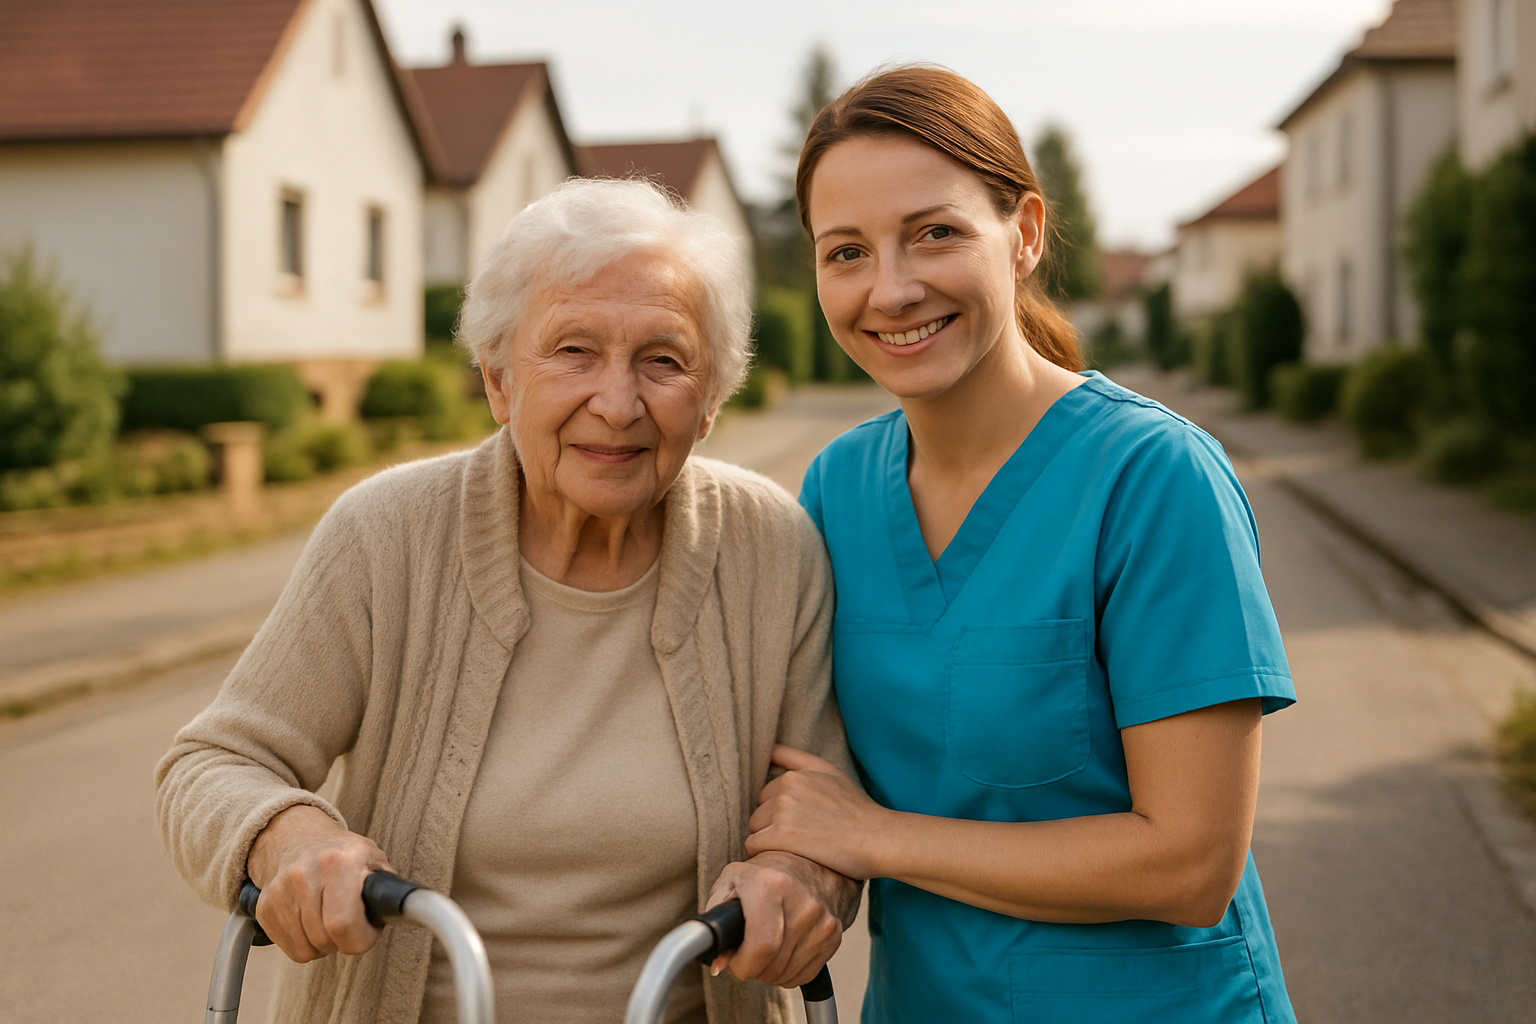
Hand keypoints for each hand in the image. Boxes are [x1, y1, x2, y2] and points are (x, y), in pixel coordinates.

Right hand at [245, 804, 392, 962]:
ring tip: (328, 918)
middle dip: (342, 940)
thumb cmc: (342, 854)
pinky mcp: (265, 906)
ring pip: (306, 948)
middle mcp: (306, 872)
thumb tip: (405, 909)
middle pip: (325, 939)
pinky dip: (304, 943)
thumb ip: (387, 888)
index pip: (342, 923)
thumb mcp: (373, 860)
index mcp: (340, 861)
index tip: (365, 932)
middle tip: (348, 923)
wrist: (297, 837)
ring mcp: (281, 890)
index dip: (359, 938)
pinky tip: (310, 921)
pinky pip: (289, 949)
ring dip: (322, 943)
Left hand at [703, 851, 856, 987]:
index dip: (741, 964)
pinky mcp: (833, 934)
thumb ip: (715, 918)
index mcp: (772, 885)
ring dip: (769, 971)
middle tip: (746, 952)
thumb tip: (717, 961)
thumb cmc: (765, 872)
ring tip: (763, 947)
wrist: (809, 860)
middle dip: (752, 968)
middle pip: (771, 965)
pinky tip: (781, 950)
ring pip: (787, 974)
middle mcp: (803, 902)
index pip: (760, 947)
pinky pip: (805, 973)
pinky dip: (788, 971)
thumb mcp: (731, 880)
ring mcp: (822, 920)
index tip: (734, 961)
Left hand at [746, 744, 891, 880]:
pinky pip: (753, 845)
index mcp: (794, 775)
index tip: (798, 825)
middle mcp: (786, 787)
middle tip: (799, 840)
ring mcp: (783, 810)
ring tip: (794, 850)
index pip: (766, 794)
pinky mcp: (782, 835)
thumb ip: (796, 758)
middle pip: (758, 811)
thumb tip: (769, 749)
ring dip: (768, 841)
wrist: (878, 838)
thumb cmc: (857, 809)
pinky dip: (763, 854)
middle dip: (771, 826)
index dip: (779, 812)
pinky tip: (784, 858)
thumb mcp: (830, 772)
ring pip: (754, 829)